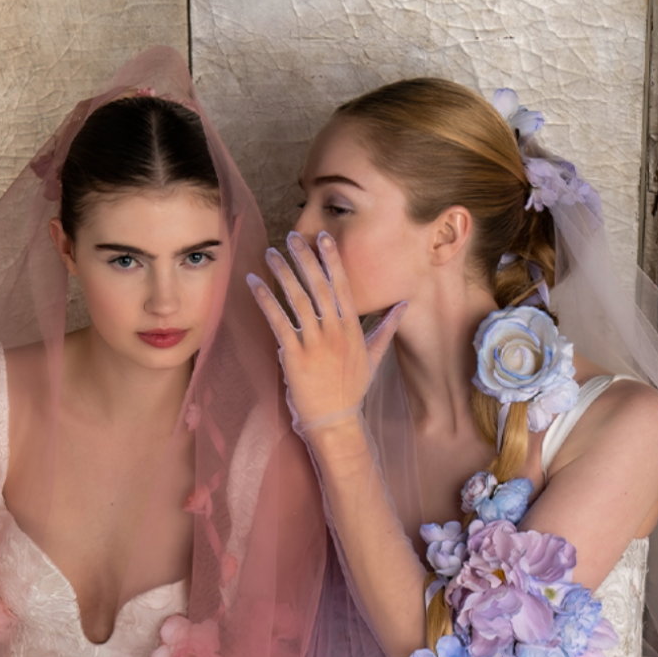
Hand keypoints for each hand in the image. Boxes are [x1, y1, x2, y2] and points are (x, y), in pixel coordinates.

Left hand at [246, 232, 405, 434]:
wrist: (335, 420)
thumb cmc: (352, 389)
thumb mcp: (374, 357)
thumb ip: (386, 328)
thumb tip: (403, 306)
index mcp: (352, 329)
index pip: (342, 287)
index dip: (332, 260)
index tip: (324, 238)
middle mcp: (335, 332)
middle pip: (318, 287)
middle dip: (304, 259)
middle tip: (292, 236)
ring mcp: (315, 344)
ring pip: (298, 300)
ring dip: (282, 273)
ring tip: (270, 254)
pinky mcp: (294, 356)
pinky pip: (278, 322)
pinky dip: (265, 300)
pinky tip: (253, 284)